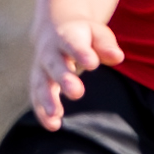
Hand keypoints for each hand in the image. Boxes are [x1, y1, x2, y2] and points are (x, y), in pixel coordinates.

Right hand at [30, 11, 125, 131]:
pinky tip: (53, 125)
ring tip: (56, 115)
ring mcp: (41, 68)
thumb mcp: (96, 34)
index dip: (81, 53)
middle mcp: (50, 52)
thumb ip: (106, 45)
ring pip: (41, 83)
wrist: (55, 28)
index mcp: (67, 36)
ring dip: (47, 99)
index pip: (72, 43)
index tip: (92, 63)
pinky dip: (42, 112)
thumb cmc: (83, 35)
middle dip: (64, 78)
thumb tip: (118, 57)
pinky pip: (36, 97)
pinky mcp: (38, 82)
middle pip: (54, 64)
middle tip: (76, 93)